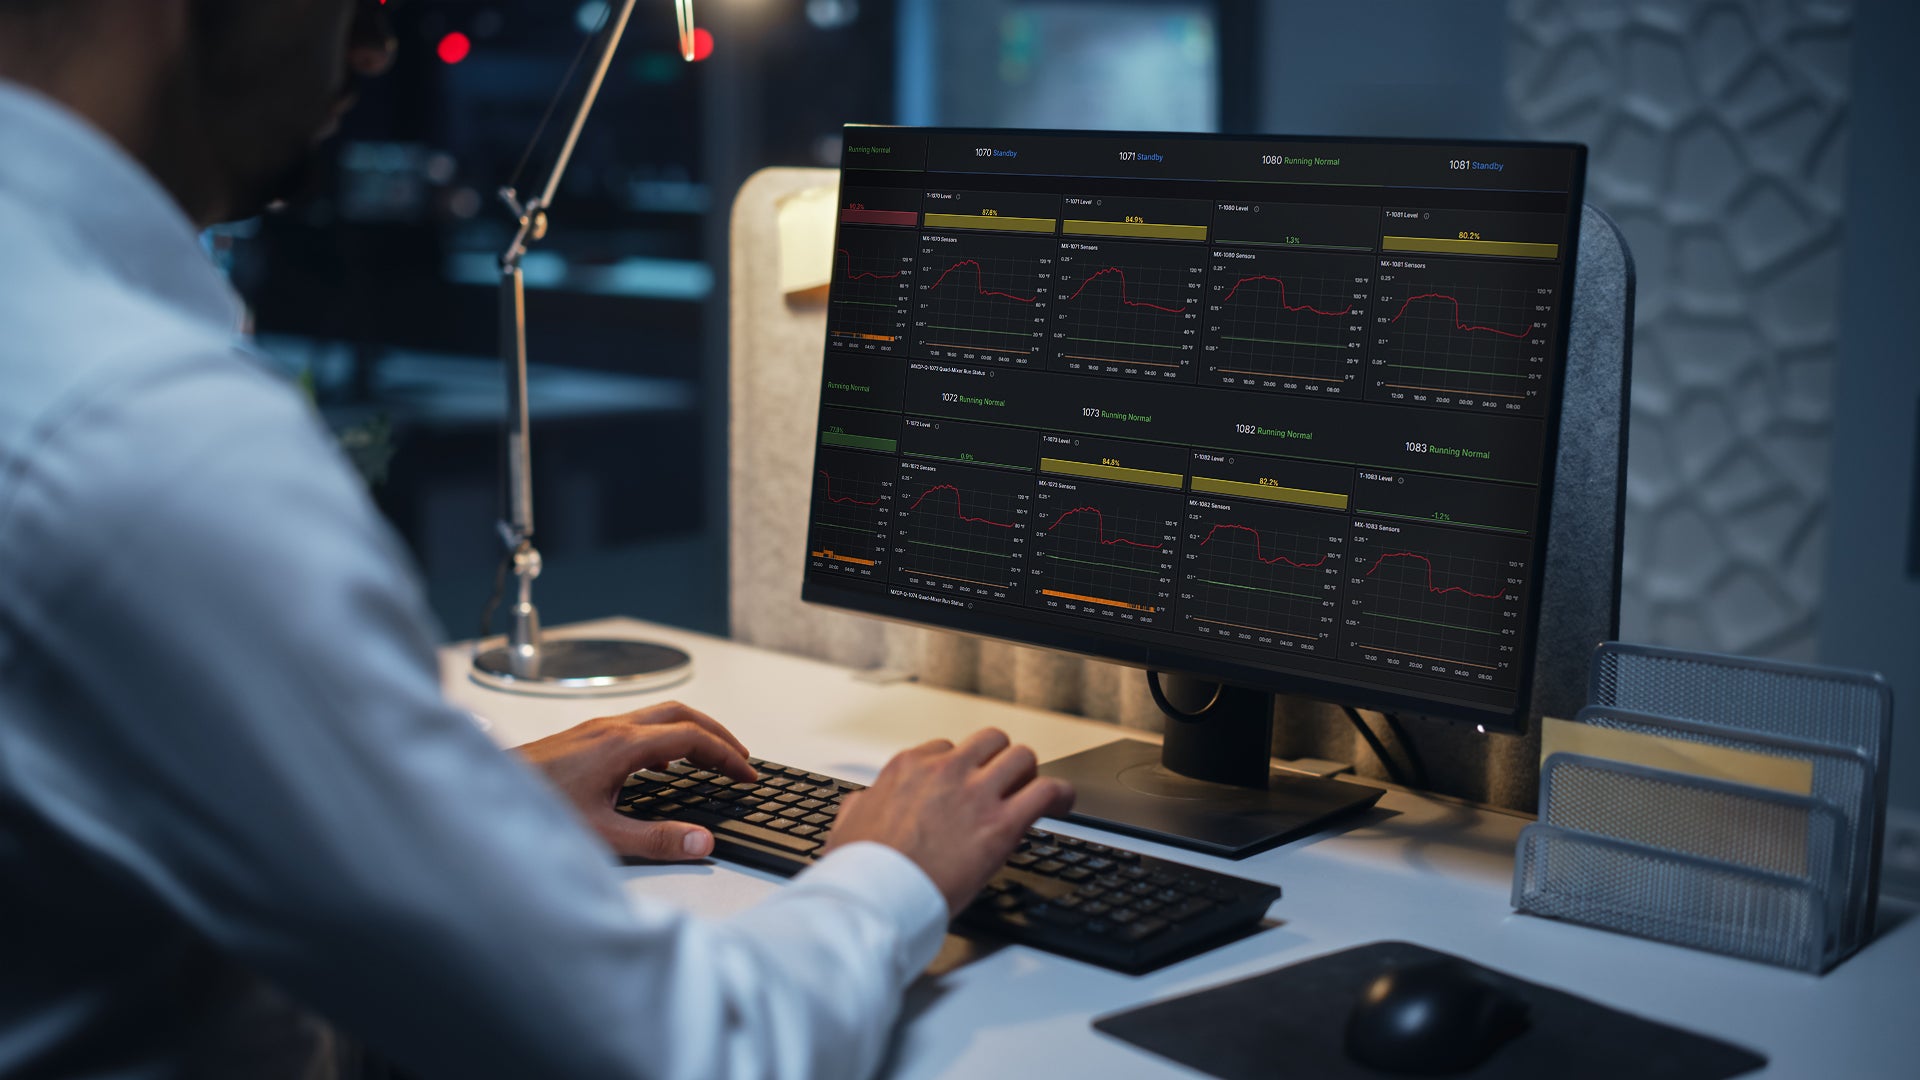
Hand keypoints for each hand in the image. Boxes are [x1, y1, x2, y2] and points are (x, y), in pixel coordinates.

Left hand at [514, 702, 755, 860]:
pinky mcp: (583, 738)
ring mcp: (596, 729)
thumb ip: (656, 841)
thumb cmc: (533, 811)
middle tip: (740, 760)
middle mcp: (612, 728)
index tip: (746, 774)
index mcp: (623, 745)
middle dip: (718, 734)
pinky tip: (661, 766)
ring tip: (710, 760)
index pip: (692, 738)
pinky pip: (638, 725)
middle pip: (682, 714)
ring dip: (691, 733)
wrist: (483, 797)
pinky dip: (665, 737)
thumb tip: (702, 843)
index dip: (727, 756)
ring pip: (659, 716)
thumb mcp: (601, 835)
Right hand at [826, 729, 1074, 914]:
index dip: (961, 769)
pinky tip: (1062, 804)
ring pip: (1022, 757)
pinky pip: (1047, 791)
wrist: (878, 894)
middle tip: (1005, 782)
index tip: (967, 784)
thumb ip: (863, 805)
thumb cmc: (863, 867)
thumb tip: (864, 804)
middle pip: (990, 741)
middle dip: (1000, 760)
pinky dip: (1061, 795)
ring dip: (1029, 773)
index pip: (948, 749)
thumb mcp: (848, 822)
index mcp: (909, 767)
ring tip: (1032, 791)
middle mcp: (946, 771)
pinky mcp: (1003, 823)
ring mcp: (976, 794)